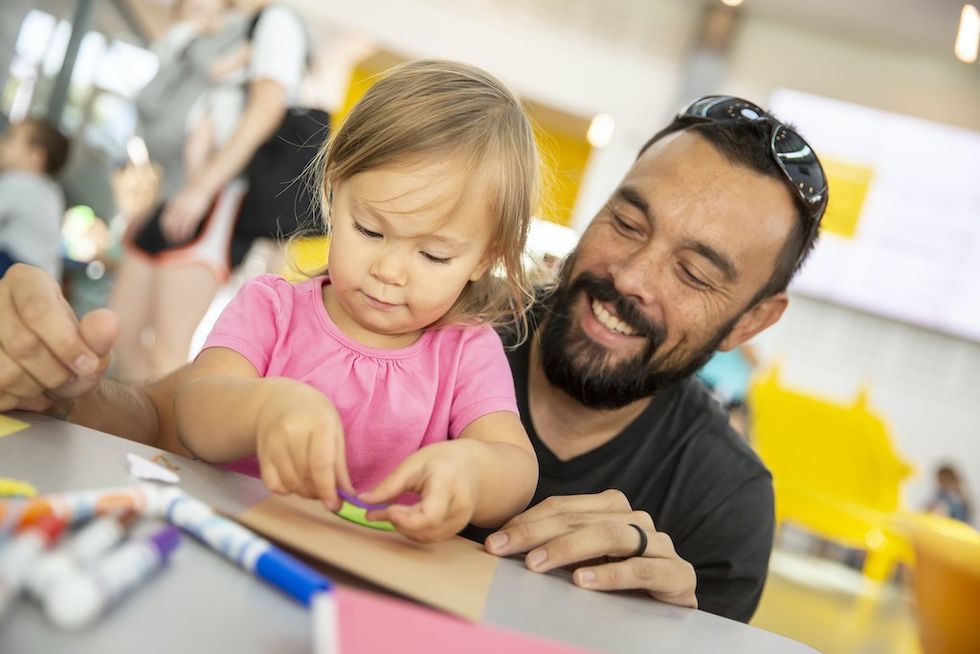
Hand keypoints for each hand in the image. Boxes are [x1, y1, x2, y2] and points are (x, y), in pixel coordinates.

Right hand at [0, 264, 116, 412]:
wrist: (42, 365)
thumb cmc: (66, 348)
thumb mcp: (89, 341)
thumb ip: (99, 335)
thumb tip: (109, 322)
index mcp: (25, 281)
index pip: (38, 309)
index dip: (66, 343)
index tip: (88, 365)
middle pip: (22, 344)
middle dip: (55, 373)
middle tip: (69, 378)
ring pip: (2, 370)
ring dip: (32, 388)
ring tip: (46, 384)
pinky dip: (14, 399)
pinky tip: (26, 392)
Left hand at [160, 183, 211, 243]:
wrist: (201, 185)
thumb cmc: (191, 193)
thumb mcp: (180, 198)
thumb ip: (175, 206)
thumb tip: (173, 215)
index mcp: (173, 205)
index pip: (165, 220)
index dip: (165, 228)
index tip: (166, 233)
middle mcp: (178, 209)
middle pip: (171, 225)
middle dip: (170, 234)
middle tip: (171, 239)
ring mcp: (186, 212)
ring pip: (180, 228)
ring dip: (179, 236)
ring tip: (180, 240)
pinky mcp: (195, 214)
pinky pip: (189, 226)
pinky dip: (187, 233)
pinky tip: (188, 236)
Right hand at [254, 382, 352, 510]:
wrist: (276, 400)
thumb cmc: (313, 414)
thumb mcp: (334, 428)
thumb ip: (340, 463)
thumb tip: (348, 496)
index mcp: (318, 423)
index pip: (321, 464)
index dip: (328, 490)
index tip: (336, 506)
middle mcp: (292, 432)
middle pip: (306, 477)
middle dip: (320, 493)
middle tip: (328, 495)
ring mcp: (273, 443)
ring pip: (290, 484)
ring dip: (305, 494)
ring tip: (315, 487)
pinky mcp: (262, 454)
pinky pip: (273, 485)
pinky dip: (287, 491)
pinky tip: (296, 481)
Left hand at [360, 441, 480, 542]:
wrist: (472, 467)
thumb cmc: (441, 460)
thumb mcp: (413, 463)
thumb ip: (389, 485)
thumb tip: (363, 501)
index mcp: (447, 483)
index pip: (430, 514)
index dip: (406, 519)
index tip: (387, 510)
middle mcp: (458, 506)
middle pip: (423, 527)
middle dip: (396, 521)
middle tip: (374, 512)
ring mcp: (460, 522)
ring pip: (424, 536)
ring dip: (402, 527)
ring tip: (387, 511)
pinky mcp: (456, 530)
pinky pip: (429, 537)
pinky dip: (411, 530)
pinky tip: (403, 517)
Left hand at [483, 489, 697, 608]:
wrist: (670, 623)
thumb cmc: (617, 589)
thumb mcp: (582, 564)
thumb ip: (555, 549)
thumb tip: (501, 545)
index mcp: (614, 510)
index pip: (565, 506)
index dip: (528, 520)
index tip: (496, 540)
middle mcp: (638, 521)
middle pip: (582, 518)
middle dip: (537, 533)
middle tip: (503, 549)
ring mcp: (661, 546)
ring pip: (612, 535)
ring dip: (569, 548)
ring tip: (537, 564)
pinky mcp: (679, 576)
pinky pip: (643, 569)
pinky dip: (611, 574)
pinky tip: (583, 582)